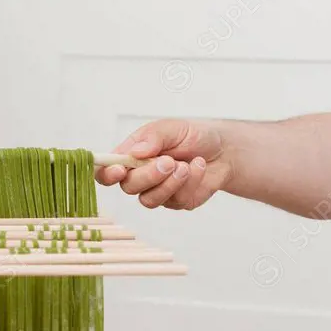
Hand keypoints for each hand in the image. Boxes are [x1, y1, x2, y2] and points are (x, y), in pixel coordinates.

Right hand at [95, 119, 234, 209]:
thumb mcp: (172, 128)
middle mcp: (141, 176)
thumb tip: (135, 151)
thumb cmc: (193, 136)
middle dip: (148, 176)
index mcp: (132, 156)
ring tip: (185, 165)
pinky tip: (198, 167)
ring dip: (169, 183)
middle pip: (128, 187)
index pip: (107, 171)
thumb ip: (153, 137)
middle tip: (169, 161)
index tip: (119, 170)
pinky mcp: (176, 202)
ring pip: (150, 200)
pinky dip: (189, 182)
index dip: (107, 174)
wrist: (223, 150)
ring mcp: (158, 192)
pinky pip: (175, 201)